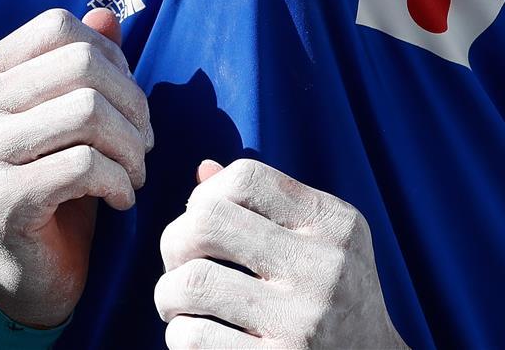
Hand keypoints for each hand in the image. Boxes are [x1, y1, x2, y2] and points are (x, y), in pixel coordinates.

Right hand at [0, 7, 152, 326]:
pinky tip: (122, 198)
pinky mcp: (0, 200)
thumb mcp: (72, 115)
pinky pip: (86, 166)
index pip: (58, 26)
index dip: (111, 56)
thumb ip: (85, 62)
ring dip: (132, 145)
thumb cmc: (55, 181)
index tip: (128, 98)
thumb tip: (107, 15)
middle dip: (133, 102)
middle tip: (145, 141)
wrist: (27, 273)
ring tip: (135, 170)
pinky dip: (121, 181)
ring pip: (89, 111)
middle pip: (82, 65)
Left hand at [154, 158, 407, 348]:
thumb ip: (267, 203)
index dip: (207, 193)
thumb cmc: (336, 297)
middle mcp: (322, 266)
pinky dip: (179, 335)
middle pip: (207, 221)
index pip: (247, 177)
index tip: (201, 219)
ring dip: (168, 294)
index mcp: (333, 223)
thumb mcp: (322, 240)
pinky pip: (192, 338)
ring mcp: (301, 322)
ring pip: (191, 282)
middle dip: (175, 241)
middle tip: (179, 263)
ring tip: (179, 304)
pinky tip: (195, 337)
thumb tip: (203, 171)